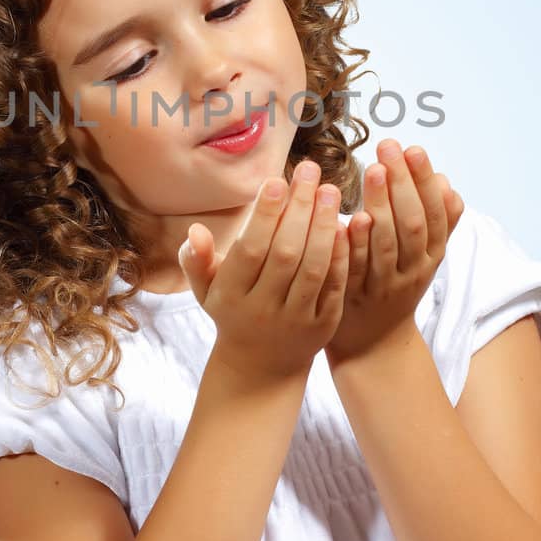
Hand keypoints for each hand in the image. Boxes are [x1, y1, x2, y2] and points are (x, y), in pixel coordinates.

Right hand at [179, 160, 349, 383]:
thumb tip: (194, 231)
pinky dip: (340, 255)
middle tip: (311, 172)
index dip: (265, 215)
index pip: (251, 250)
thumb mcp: (206, 291)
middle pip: (285, 254)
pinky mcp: (323, 325)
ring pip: (313, 268)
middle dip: (300, 209)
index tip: (277, 180)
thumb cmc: (233, 313)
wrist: (261, 368)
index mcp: (231, 296)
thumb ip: (197, 260)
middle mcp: (263, 309)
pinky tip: (346, 224)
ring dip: (324, 226)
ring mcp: (295, 319)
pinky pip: (334, 286)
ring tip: (330, 190)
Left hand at [324, 140, 464, 369]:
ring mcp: (383, 285)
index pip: (433, 213)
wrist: (375, 345)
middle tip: (389, 146)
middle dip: (403, 182)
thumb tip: (447, 183)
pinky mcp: (353, 296)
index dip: (424, 181)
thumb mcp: (425, 256)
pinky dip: (355, 243)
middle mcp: (411, 270)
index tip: (414, 148)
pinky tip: (349, 218)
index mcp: (431, 255)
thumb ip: (438, 222)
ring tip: (373, 169)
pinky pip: (355, 268)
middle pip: (411, 224)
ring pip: (386, 243)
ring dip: (382, 204)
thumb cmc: (397, 287)